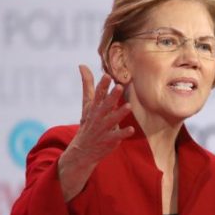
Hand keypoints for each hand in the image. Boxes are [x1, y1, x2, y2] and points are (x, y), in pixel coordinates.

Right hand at [58, 65, 133, 200]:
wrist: (82, 150)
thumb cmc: (89, 122)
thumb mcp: (87, 104)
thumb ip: (88, 85)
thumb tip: (82, 65)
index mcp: (94, 108)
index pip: (97, 95)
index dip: (102, 85)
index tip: (107, 75)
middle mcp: (98, 117)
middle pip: (105, 105)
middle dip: (111, 97)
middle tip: (119, 87)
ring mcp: (103, 129)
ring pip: (112, 120)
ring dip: (119, 113)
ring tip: (128, 106)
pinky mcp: (109, 140)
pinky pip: (117, 136)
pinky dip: (123, 133)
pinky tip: (131, 129)